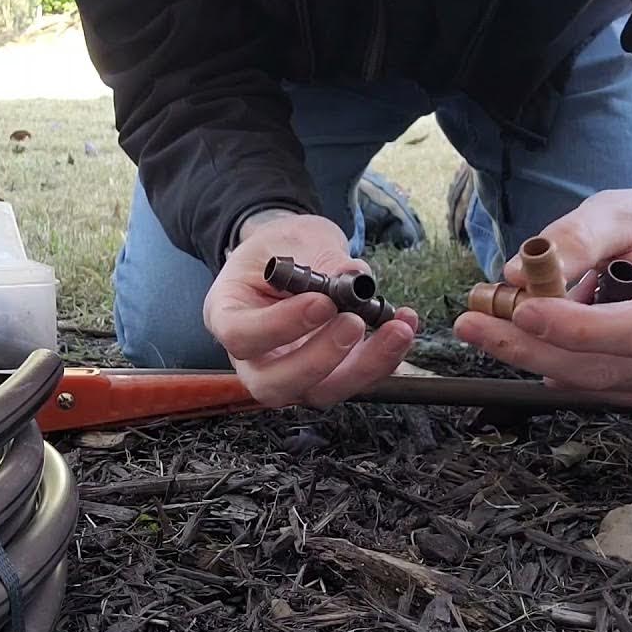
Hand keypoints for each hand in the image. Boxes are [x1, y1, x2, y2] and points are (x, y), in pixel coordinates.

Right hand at [203, 213, 418, 407]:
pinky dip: (383, 358)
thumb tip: (355, 277)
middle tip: (355, 322)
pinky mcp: (325, 376)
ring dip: (365, 366)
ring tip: (397, 329)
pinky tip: (404, 326)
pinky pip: (352, 380)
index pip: (241, 337)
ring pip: (319, 392)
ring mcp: (288, 372)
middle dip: (321, 360)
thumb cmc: (280, 248)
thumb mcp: (292, 239)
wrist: (291, 255)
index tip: (322, 303)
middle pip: (275, 385)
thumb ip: (320, 259)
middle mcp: (252, 357)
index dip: (281, 327)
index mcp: (227, 315)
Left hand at [453, 170, 631, 405]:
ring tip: (485, 320)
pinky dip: (547, 362)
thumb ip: (574, 236)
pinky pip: (587, 387)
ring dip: (529, 356)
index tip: (523, 310)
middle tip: (471, 323)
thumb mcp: (617, 209)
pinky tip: (522, 333)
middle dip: (531, 348)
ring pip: (588, 382)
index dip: (580, 328)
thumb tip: (518, 273)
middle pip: (605, 365)